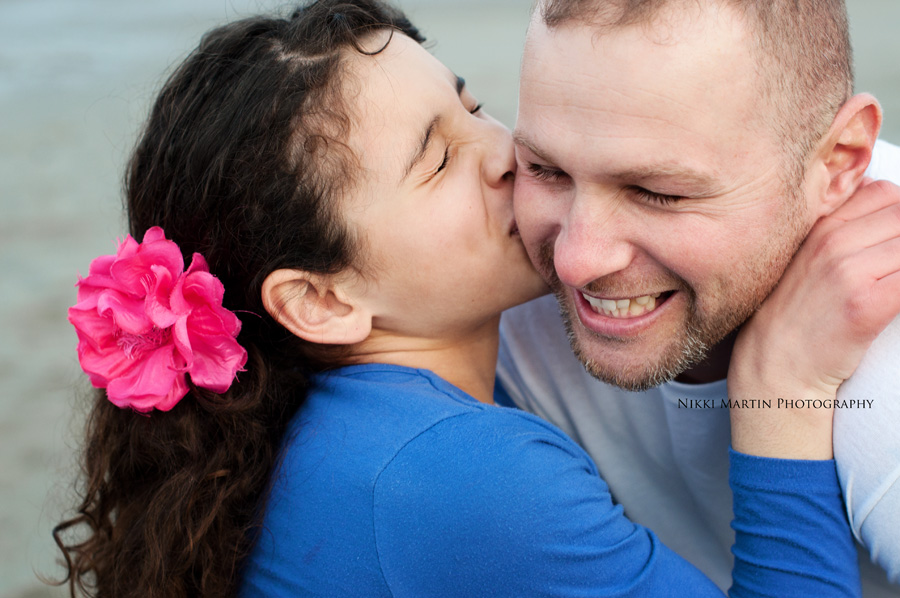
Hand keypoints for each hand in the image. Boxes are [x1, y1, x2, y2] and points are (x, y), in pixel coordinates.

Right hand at [730, 180, 899, 458]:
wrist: (773, 369)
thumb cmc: (794, 319)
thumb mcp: (806, 261)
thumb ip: (840, 233)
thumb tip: (888, 210)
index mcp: (819, 227)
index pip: (885, 193)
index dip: (899, 216)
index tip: (893, 243)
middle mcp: (832, 242)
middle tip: (893, 270)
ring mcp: (847, 272)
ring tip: (894, 287)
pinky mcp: (866, 306)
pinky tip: (898, 304)